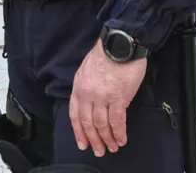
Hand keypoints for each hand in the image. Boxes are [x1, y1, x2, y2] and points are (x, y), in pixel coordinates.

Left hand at [68, 38, 147, 156]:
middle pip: (87, 122)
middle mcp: (88, 94)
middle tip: (98, 151)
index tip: (82, 143)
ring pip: (101, 125)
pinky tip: (121, 140)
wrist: (119, 44)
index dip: (78, 131)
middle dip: (93, 139)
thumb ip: (86, 87)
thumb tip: (91, 102)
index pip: (74, 114)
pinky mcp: (118, 98)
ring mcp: (102, 97)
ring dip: (107, 139)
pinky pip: (117, 121)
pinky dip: (119, 133)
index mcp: (79, 87)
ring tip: (112, 148)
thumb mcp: (87, 70)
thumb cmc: (106, 55)